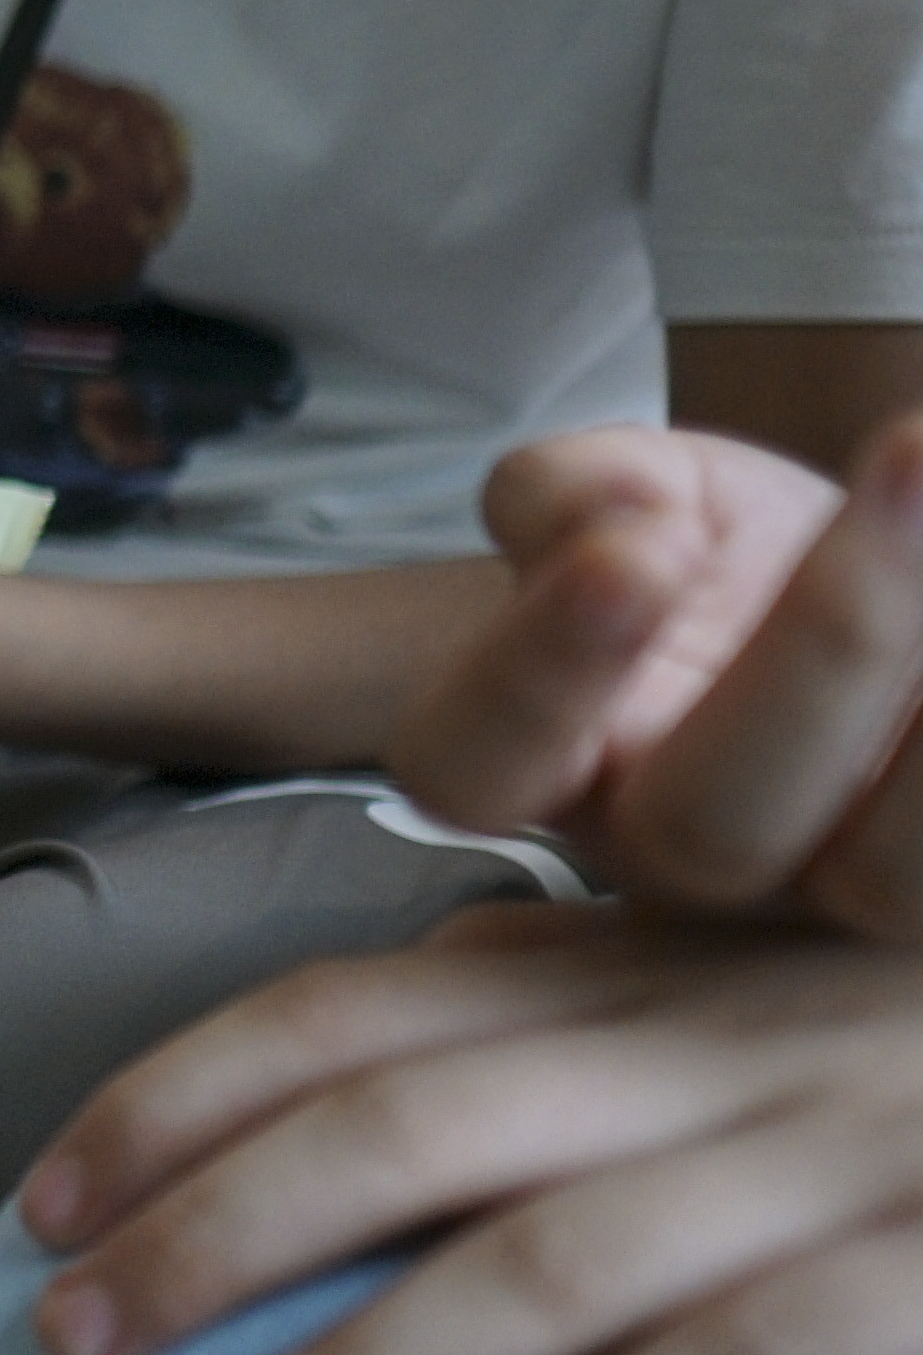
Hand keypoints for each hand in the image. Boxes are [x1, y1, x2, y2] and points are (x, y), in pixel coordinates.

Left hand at [17, 898, 922, 1354]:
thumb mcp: (761, 966)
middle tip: (63, 1350)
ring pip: (532, 1270)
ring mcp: (835, 1162)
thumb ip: (591, 979)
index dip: (178, 1100)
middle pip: (398, 1134)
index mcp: (653, 965)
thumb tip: (414, 979)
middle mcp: (717, 1042)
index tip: (41, 1203)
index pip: (353, 1012)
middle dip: (203, 1242)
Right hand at [409, 418, 922, 937]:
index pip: (476, 762)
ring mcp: (832, 895)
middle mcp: (681, 859)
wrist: (866, 586)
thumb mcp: (631, 488)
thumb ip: (569, 488)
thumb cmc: (716, 551)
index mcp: (553, 764)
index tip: (635, 546)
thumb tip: (617, 512)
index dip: (542, 670)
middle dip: (823, 645)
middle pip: (711, 830)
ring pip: (893, 878)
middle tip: (910, 458)